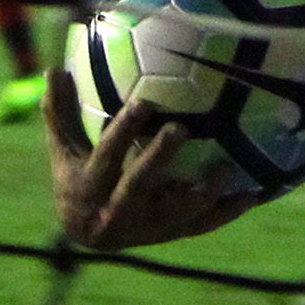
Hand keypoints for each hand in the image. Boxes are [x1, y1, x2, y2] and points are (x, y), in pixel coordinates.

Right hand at [43, 69, 255, 250]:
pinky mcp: (170, 235)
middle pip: (139, 185)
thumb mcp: (63, 148)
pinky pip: (201, 226)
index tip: (142, 102)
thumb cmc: (76, 176)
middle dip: (159, 158)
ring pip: (175, 213)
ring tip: (226, 166)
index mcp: (90, 188)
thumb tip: (52, 68)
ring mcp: (146, 228)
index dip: (123, 132)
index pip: (106, 157)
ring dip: (202, 192)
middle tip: (180, 128)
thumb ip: (59, 112)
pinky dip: (226, 212)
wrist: (89, 235)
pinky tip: (252, 194)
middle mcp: (117, 212)